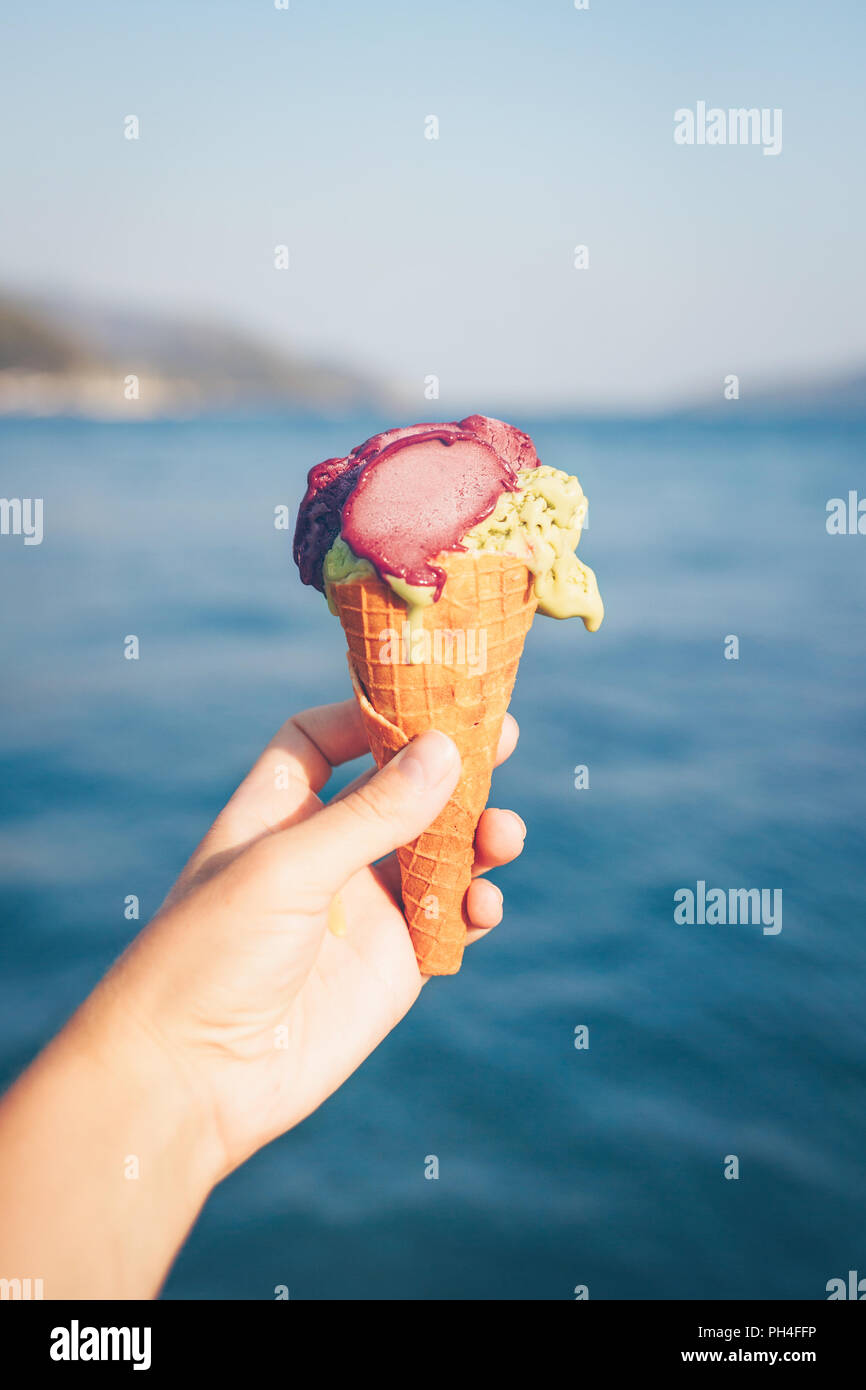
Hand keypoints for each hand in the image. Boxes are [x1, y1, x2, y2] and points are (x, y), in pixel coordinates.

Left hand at [102, 699, 525, 1179]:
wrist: (192, 1079)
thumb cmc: (210, 956)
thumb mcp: (287, 868)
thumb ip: (371, 812)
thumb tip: (446, 750)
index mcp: (280, 811)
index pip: (328, 739)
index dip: (374, 715)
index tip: (429, 702)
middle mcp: (326, 851)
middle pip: (401, 787)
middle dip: (452, 766)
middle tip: (506, 739)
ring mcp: (364, 908)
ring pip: (440, 850)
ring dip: (479, 834)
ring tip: (503, 835)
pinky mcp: (396, 964)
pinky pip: (453, 919)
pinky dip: (479, 905)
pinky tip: (483, 906)